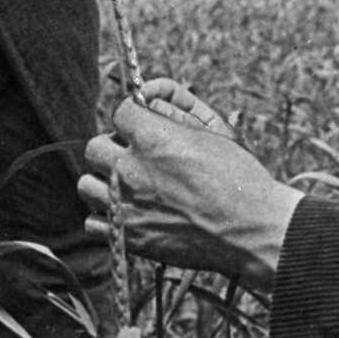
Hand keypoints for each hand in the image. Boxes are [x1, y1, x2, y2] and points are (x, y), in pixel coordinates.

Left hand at [78, 80, 301, 293]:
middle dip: (111, 149)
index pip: (118, 112)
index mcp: (154, 137)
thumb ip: (175, 115)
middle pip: (94, 148)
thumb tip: (149, 101)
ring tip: (125, 187)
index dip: (129, 118)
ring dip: (103, 183)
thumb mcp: (212, 133)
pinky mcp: (129, 237)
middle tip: (132, 158)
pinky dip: (106, 217)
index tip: (138, 127)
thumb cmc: (239, 178)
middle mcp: (133, 169)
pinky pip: (93, 222)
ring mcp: (127, 204)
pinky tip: (126, 213)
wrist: (251, 229)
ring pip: (87, 186)